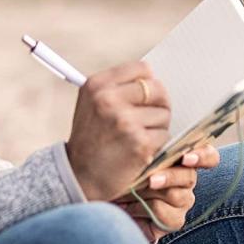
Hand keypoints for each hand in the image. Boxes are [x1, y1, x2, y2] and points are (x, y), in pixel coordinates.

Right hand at [66, 60, 170, 201]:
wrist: (79, 175)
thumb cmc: (89, 139)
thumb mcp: (91, 104)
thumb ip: (117, 88)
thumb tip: (151, 79)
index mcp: (97, 85)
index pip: (142, 69)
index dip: (148, 82)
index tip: (144, 95)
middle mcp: (108, 99)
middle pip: (157, 88)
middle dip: (159, 104)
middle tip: (148, 117)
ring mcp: (124, 121)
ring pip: (163, 113)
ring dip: (157, 127)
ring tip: (137, 136)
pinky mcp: (139, 143)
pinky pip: (163, 135)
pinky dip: (156, 144)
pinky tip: (138, 149)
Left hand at [114, 142, 220, 243]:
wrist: (113, 205)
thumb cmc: (124, 175)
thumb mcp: (135, 161)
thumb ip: (148, 154)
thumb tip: (149, 152)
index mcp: (181, 159)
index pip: (208, 156)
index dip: (203, 156)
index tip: (187, 159)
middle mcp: (186, 179)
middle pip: (188, 176)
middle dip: (168, 177)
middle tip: (151, 180)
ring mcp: (183, 201)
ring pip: (174, 195)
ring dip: (145, 193)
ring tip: (125, 191)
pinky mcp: (175, 220)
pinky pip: (163, 213)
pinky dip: (141, 208)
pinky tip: (127, 207)